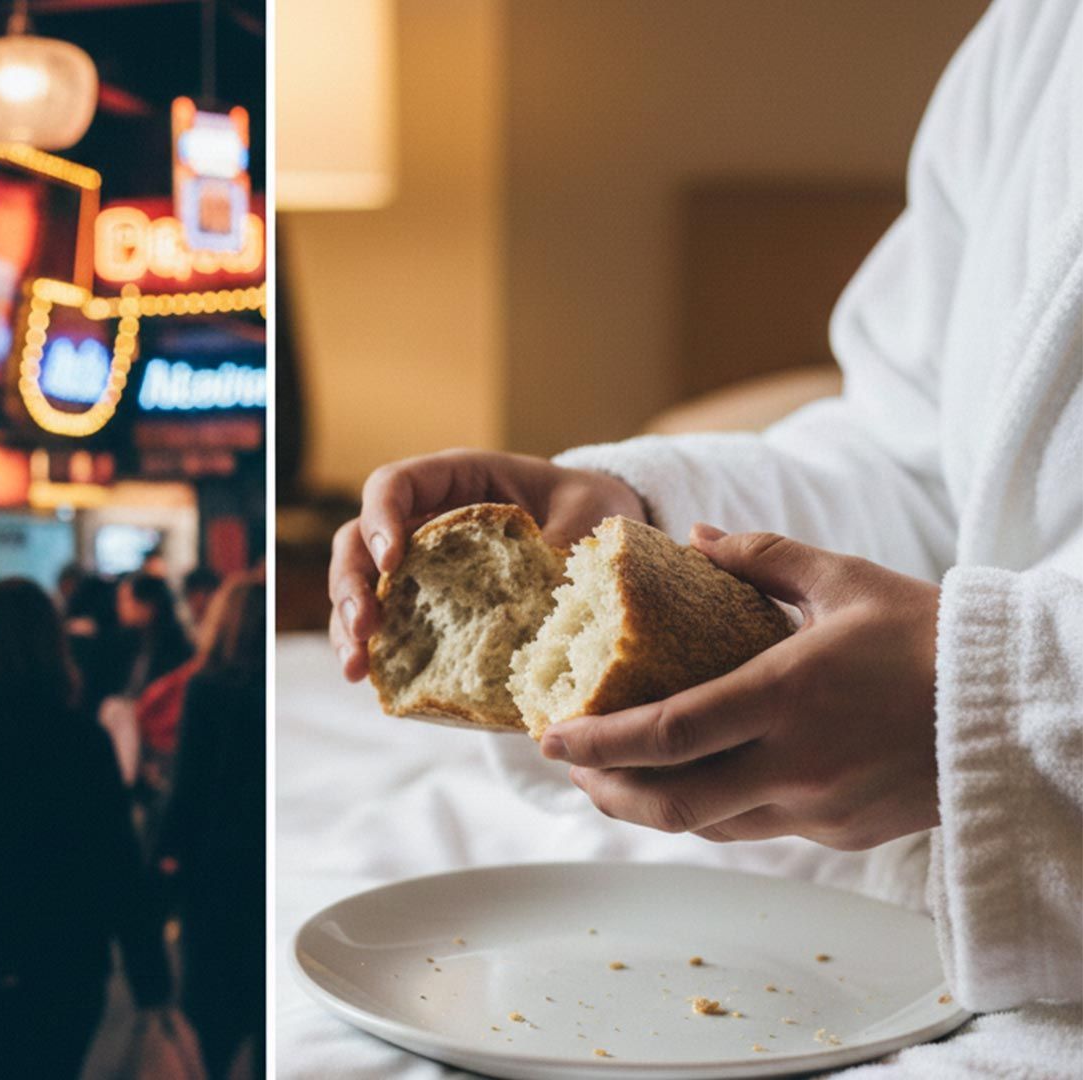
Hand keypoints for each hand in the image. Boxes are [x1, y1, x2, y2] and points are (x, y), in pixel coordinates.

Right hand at [328, 450, 645, 680]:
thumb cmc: (593, 510)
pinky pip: (387, 623)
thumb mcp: (588, 517)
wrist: (602, 537)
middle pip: (358, 541)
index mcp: (457, 479)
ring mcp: (421, 564)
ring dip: (348, 626)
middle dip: (350, 585)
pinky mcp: (428, 605)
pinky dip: (375, 651)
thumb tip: (552, 602)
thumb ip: (566, 546)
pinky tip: (372, 680)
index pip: (395, 485)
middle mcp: (425, 519)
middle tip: (363, 628)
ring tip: (355, 669)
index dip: (381, 518)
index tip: (393, 561)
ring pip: (360, 586)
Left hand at [543, 525, 940, 850]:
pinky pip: (758, 827)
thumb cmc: (929, 634)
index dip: (598, 744)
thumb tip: (694, 538)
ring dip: (653, 807)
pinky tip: (697, 781)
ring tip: (618, 779)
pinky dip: (714, 808)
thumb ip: (761, 557)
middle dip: (607, 791)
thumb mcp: (844, 579)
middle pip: (671, 804)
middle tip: (572, 770)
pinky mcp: (843, 832)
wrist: (1020, 708)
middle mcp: (796, 764)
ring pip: (710, 826)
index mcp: (785, 695)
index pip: (665, 734)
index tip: (551, 739)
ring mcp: (820, 809)